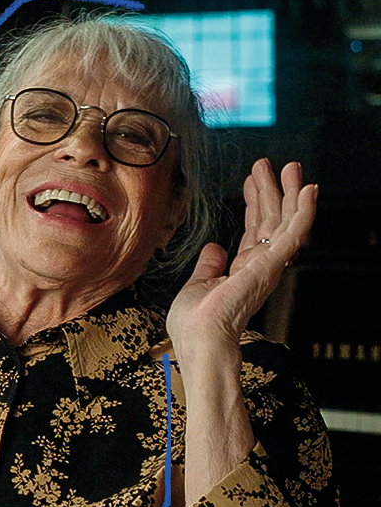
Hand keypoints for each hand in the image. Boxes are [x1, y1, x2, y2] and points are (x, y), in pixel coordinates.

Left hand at [167, 159, 316, 360]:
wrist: (200, 341)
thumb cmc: (196, 323)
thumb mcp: (198, 284)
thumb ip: (210, 265)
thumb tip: (215, 246)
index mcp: (243, 269)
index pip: (253, 229)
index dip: (253, 203)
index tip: (251, 181)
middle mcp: (260, 266)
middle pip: (271, 221)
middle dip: (272, 191)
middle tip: (270, 165)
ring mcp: (269, 265)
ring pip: (286, 221)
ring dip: (290, 193)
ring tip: (292, 168)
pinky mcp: (272, 264)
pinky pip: (294, 232)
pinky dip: (303, 210)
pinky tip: (309, 190)